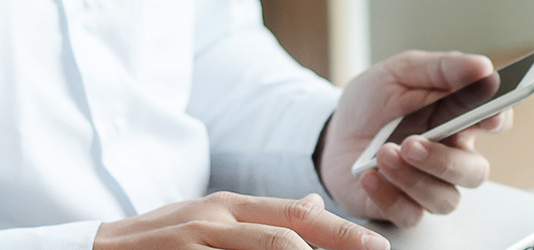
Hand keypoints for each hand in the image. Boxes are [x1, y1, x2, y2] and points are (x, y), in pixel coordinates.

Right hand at [94, 192, 389, 249]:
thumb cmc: (157, 240)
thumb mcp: (208, 216)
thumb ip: (257, 216)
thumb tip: (311, 205)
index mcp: (228, 207)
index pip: (296, 217)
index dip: (340, 232)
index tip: (377, 249)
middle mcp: (214, 221)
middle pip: (287, 238)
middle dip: (333, 248)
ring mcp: (192, 244)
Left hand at [320, 51, 512, 226]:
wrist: (332, 134)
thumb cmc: (372, 104)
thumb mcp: (400, 73)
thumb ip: (443, 68)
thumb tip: (483, 67)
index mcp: (458, 119)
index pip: (496, 121)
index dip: (498, 120)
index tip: (488, 117)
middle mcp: (450, 156)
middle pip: (475, 172)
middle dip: (446, 161)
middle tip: (412, 143)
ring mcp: (429, 187)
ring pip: (446, 199)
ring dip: (414, 178)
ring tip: (384, 155)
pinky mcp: (402, 209)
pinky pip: (409, 215)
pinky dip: (387, 196)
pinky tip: (369, 176)